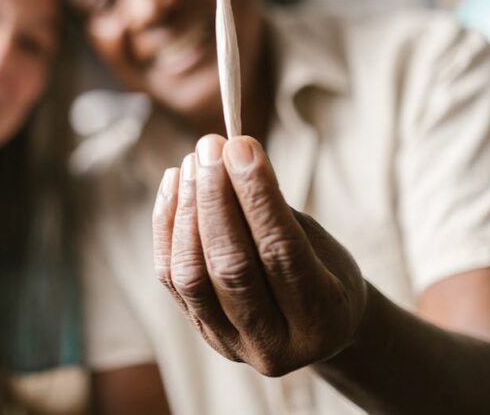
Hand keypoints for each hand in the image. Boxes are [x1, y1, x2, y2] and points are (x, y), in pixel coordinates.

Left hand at [152, 134, 367, 375]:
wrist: (314, 330)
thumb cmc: (323, 271)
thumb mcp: (320, 243)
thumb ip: (277, 212)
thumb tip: (231, 156)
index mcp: (322, 319)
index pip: (281, 250)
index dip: (257, 195)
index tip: (240, 146)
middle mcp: (274, 343)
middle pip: (231, 266)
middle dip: (215, 198)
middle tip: (209, 147)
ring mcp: (231, 343)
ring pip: (192, 275)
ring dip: (187, 210)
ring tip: (191, 162)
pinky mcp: (200, 331)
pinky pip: (170, 276)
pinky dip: (167, 225)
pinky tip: (174, 185)